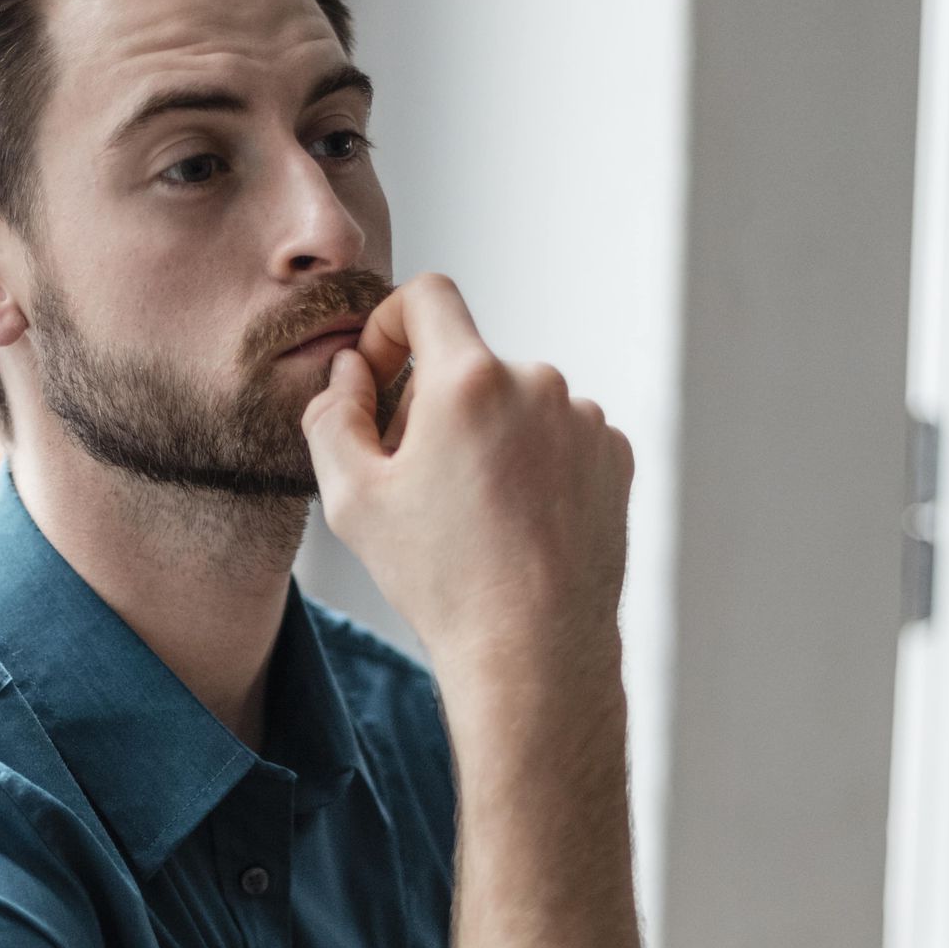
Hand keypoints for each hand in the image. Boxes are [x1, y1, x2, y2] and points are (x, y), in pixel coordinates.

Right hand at [300, 273, 632, 706]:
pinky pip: (558, 435)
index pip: (427, 296)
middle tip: (418, 481)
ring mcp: (585, 419)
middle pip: (468, 362)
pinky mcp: (614, 455)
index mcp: (469, 379)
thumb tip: (352, 370)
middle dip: (435, 405)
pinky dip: (532, 462)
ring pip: (515, 402)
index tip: (382, 377)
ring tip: (473, 513)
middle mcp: (537, 382)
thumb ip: (334, 413)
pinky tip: (517, 522)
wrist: (533, 651)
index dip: (392, 326)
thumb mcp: (352, 498)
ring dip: (487, 436)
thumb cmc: (440, 578)